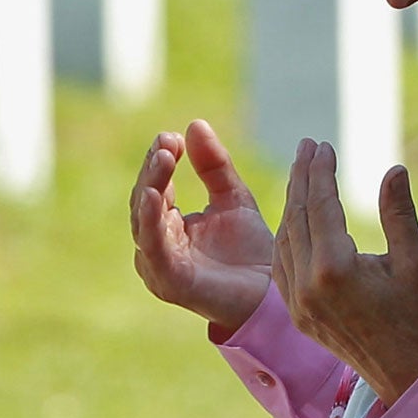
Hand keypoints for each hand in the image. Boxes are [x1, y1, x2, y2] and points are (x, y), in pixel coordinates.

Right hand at [131, 120, 274, 333]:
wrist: (273, 294)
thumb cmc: (250, 251)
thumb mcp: (233, 198)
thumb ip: (214, 165)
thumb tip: (193, 124)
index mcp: (168, 226)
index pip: (156, 186)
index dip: (161, 160)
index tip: (172, 136)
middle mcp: (157, 245)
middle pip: (144, 200)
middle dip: (154, 169)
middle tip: (167, 143)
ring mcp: (159, 264)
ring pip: (144, 220)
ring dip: (150, 187)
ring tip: (162, 160)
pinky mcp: (169, 280)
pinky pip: (153, 248)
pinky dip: (150, 221)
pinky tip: (154, 195)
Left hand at [273, 140, 417, 403]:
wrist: (405, 374)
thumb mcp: (416, 262)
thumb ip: (399, 214)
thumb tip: (393, 169)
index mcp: (336, 269)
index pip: (320, 206)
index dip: (320, 172)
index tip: (322, 145)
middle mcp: (307, 284)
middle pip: (297, 217)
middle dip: (302, 178)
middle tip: (307, 146)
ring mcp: (296, 301)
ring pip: (284, 239)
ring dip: (292, 203)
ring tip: (303, 174)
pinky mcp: (296, 313)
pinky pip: (281, 264)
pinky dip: (287, 233)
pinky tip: (296, 216)